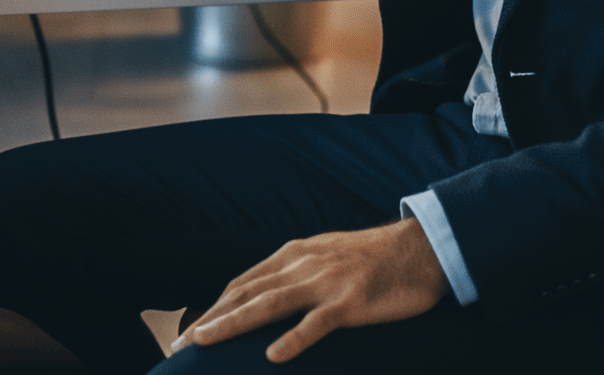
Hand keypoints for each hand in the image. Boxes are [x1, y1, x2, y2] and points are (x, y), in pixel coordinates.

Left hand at [171, 218, 447, 363]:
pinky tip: (273, 356)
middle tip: (182, 344)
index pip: (242, 283)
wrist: (422, 248)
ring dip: (232, 324)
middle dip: (210, 319)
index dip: (214, 306)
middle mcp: (301, 265)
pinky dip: (293, 339)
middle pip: (245, 293)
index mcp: (292, 255)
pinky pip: (317, 323)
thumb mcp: (324, 255)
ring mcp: (325, 282)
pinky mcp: (351, 301)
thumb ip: (294, 272)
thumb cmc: (373, 258)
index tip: (191, 329)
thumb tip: (264, 292)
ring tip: (204, 342)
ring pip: (268, 304)